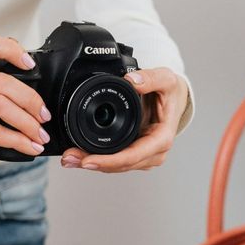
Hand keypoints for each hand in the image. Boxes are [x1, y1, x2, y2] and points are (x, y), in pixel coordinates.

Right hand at [0, 35, 52, 188]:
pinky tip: (30, 147)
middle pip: (0, 80)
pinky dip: (19, 141)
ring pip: (0, 104)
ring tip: (40, 135)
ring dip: (28, 122)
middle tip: (44, 115)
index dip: (9, 48)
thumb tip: (36, 96)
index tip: (30, 62)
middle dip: (30, 98)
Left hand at [61, 67, 188, 172]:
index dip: (109, 160)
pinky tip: (80, 156)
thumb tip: (133, 80)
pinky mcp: (136, 155)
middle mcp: (154, 153)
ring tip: (68, 158)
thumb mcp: (166, 79)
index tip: (88, 160)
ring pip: (116, 167)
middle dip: (94, 164)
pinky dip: (98, 159)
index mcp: (162, 138)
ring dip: (92, 164)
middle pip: (120, 165)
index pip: (133, 156)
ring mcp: (145, 156)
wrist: (176, 99)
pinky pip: (116, 161)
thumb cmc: (171, 92)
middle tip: (68, 159)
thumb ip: (150, 78)